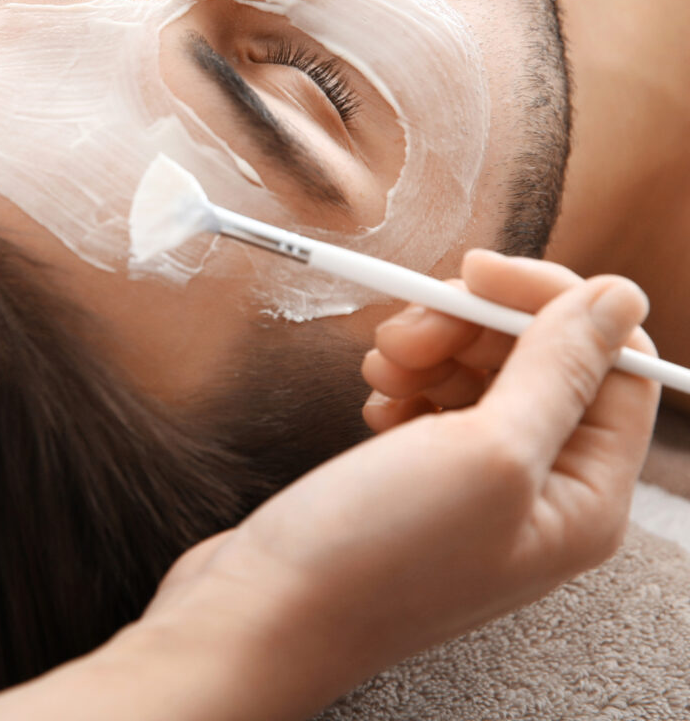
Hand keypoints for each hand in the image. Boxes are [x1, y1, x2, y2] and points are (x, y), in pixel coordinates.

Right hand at [142, 250, 659, 715]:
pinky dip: (409, 378)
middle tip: (412, 328)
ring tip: (383, 368)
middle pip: (542, 355)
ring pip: (484, 367)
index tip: (479, 273)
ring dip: (434, 347)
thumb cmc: (376, 556)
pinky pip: (440, 394)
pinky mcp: (429, 473)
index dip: (551, 301)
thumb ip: (562, 369)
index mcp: (586, 494)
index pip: (612, 359)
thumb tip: (621, 296)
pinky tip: (378, 398)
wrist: (263, 610)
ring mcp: (483, 481)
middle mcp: (544, 488)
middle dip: (475, 323)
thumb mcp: (487, 452)